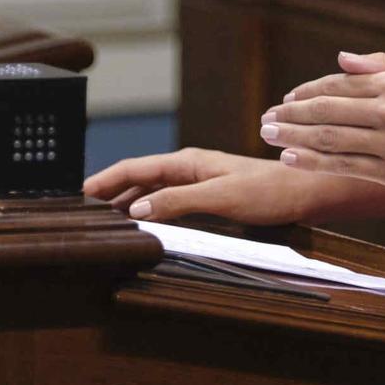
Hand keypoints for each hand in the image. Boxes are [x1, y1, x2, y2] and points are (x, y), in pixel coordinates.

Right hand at [82, 147, 360, 224]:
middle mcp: (191, 168)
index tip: (78, 192)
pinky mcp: (211, 195)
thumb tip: (137, 208)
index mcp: (188, 162)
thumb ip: (178, 202)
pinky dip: (151, 208)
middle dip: (110, 191)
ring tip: (105, 218)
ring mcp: (200, 180)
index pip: (135, 167)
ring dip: (129, 201)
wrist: (305, 192)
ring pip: (153, 189)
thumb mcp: (220, 198)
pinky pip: (170, 200)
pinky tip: (145, 221)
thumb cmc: (269, 192)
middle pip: (140, 177)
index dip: (105, 180)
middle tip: (83, 210)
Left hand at [263, 51, 384, 202]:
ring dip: (293, 136)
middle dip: (291, 113)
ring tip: (268, 134)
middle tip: (266, 117)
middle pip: (327, 109)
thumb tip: (342, 58)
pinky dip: (313, 161)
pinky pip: (343, 166)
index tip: (289, 98)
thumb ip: (384, 64)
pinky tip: (291, 158)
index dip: (309, 90)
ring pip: (329, 138)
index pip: (341, 83)